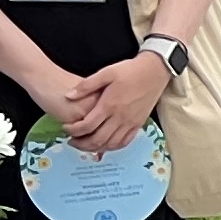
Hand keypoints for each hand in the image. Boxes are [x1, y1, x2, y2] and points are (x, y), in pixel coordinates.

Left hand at [55, 52, 171, 157]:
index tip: (66, 128)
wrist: (154, 72)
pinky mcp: (139, 124)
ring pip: (111, 144)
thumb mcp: (105, 73)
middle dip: (81, 144)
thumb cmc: (129, 71)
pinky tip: (104, 145)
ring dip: (96, 148)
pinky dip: (112, 147)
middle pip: (98, 139)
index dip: (73, 130)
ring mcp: (131, 123)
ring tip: (84, 145)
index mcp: (109, 105)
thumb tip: (68, 96)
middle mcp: (120, 117)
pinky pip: (125, 142)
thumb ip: (86, 86)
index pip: (87, 125)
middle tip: (71, 141)